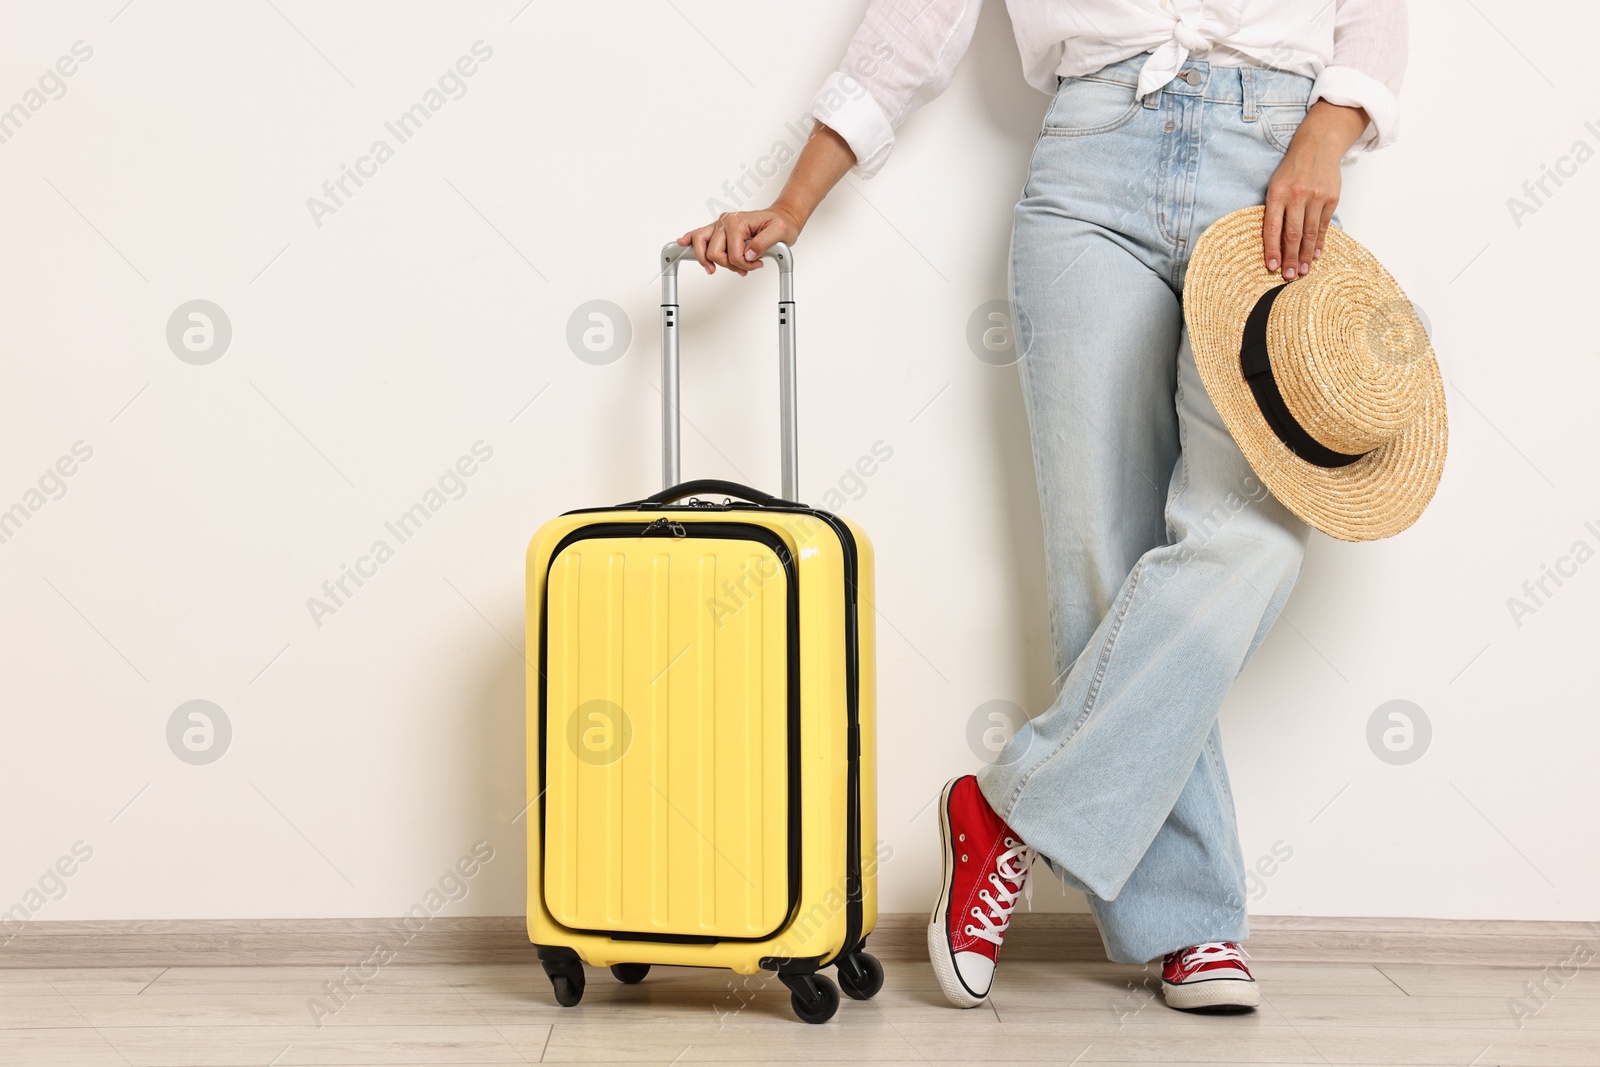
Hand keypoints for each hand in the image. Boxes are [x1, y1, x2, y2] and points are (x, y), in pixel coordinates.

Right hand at [676, 122, 854, 277]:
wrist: (782, 218)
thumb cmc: (780, 224)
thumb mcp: (779, 234)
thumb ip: (763, 245)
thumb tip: (747, 256)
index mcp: (738, 222)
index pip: (731, 253)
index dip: (743, 265)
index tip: (755, 266)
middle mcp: (726, 221)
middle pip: (714, 253)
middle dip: (729, 265)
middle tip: (744, 268)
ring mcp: (720, 225)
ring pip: (702, 246)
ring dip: (710, 261)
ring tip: (717, 269)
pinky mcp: (719, 229)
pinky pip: (699, 234)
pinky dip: (690, 239)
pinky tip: (681, 244)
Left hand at [1262, 101, 1368, 280]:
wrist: (1318, 145)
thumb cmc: (1292, 169)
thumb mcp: (1275, 185)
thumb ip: (1274, 211)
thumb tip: (1274, 243)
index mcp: (1277, 194)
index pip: (1272, 228)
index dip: (1272, 250)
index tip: (1272, 267)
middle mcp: (1296, 196)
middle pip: (1293, 234)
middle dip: (1290, 258)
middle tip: (1289, 277)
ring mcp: (1316, 197)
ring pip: (1310, 233)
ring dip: (1306, 255)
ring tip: (1302, 271)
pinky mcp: (1331, 198)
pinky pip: (1324, 225)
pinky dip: (1319, 241)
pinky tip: (1315, 254)